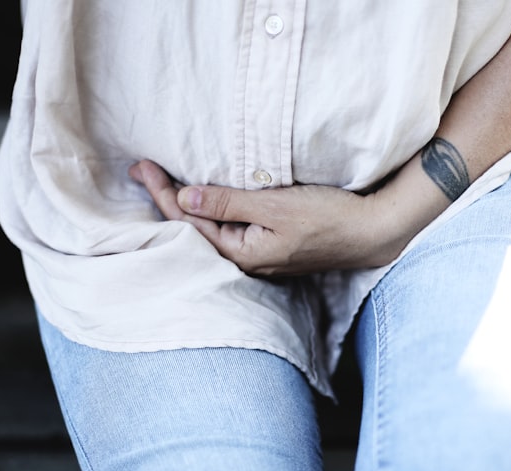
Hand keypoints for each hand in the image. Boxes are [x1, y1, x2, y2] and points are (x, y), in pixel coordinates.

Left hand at [130, 160, 405, 275]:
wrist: (370, 232)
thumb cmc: (327, 218)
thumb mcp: (274, 205)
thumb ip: (227, 202)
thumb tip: (183, 199)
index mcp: (241, 254)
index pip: (188, 223)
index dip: (163, 194)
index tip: (143, 167)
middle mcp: (245, 261)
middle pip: (194, 231)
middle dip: (166, 200)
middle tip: (140, 170)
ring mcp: (258, 256)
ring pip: (210, 231)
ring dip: (186, 207)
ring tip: (161, 185)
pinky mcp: (270, 247)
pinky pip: (228, 230)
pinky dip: (210, 213)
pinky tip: (202, 202)